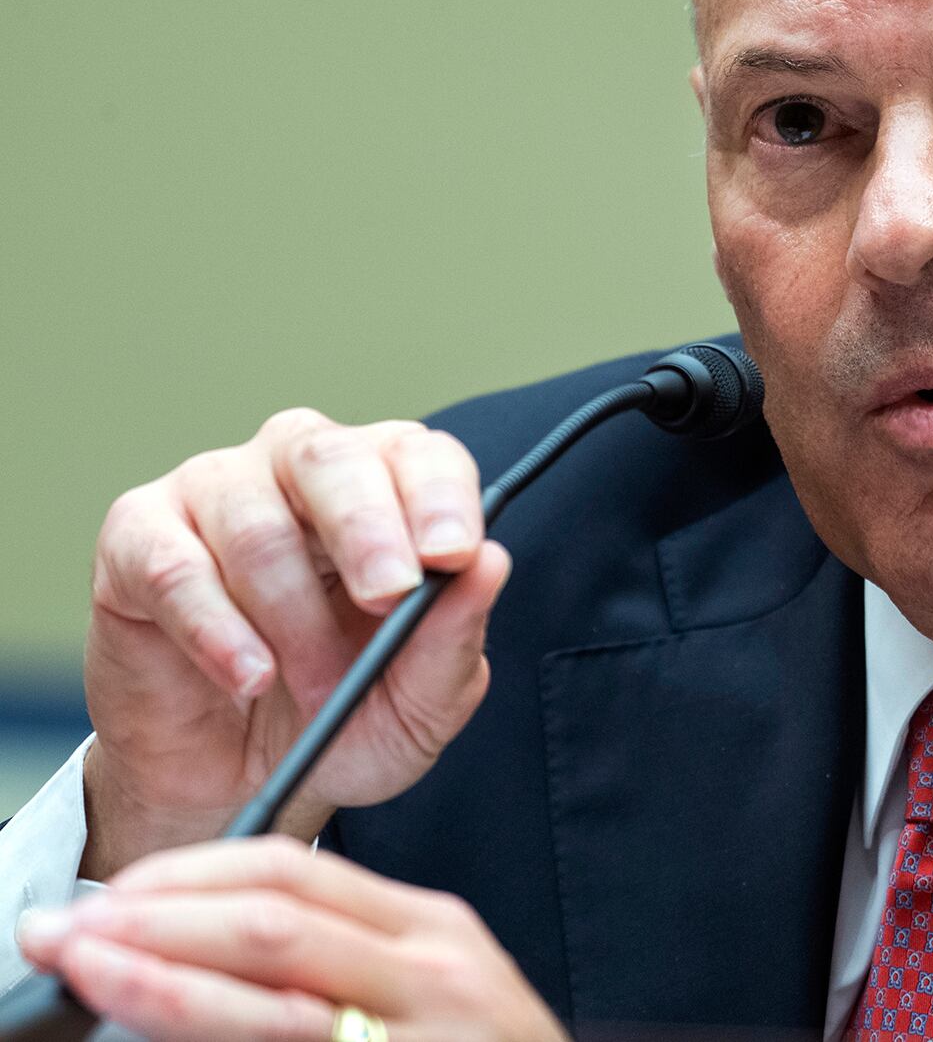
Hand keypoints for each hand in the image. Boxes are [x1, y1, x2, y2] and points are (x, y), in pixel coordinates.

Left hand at [15, 836, 566, 1041]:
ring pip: (270, 999)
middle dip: (151, 919)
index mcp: (432, 933)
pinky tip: (161, 1039)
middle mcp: (435, 972)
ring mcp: (423, 1034)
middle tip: (63, 931)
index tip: (105, 897)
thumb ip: (339, 965)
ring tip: (88, 973)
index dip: (184, 875)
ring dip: (158, 984)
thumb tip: (200, 947)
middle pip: (274, 920)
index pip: (293, 869)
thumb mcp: (426, 1000)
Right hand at [81, 409, 509, 876]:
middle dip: (368, 530)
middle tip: (388, 597)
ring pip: (257, 524)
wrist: (236, 779)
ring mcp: (215, 494)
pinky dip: (218, 630)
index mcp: (386, 488)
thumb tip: (490, 563)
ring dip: (294, 617)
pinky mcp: (139, 539)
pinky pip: (177, 567)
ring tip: (316, 688)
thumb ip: (454, 638)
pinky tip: (250, 677)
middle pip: (331, 460)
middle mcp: (300, 470)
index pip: (419, 455)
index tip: (454, 555)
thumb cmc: (340, 716)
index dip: (439, 496)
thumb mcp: (418, 703)